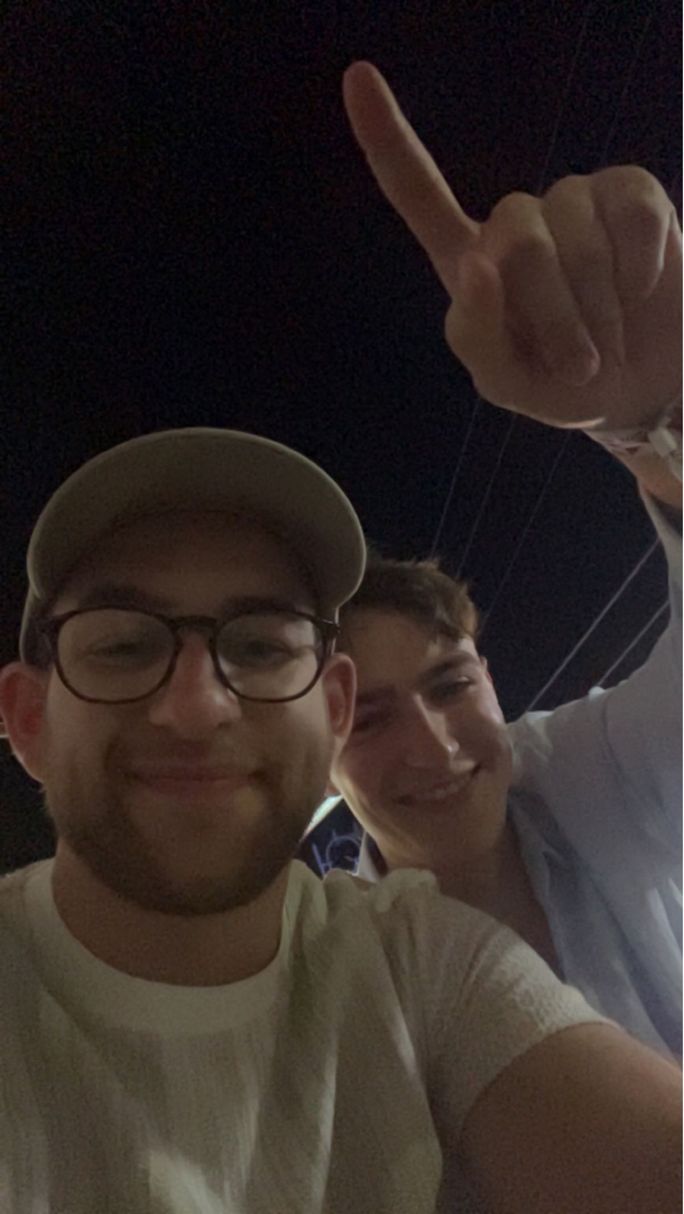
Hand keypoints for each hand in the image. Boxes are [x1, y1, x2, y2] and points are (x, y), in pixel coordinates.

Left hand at [342, 61, 681, 430]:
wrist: (642, 390)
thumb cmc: (562, 386)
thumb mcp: (506, 382)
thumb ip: (476, 335)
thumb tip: (476, 265)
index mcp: (469, 262)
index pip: (418, 193)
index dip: (387, 138)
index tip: (358, 78)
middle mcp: (516, 223)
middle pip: (516, 241)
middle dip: (553, 317)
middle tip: (578, 364)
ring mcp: (572, 201)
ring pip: (574, 229)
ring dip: (598, 308)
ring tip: (609, 340)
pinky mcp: (629, 193)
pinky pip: (631, 215)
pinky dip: (640, 271)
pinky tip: (642, 293)